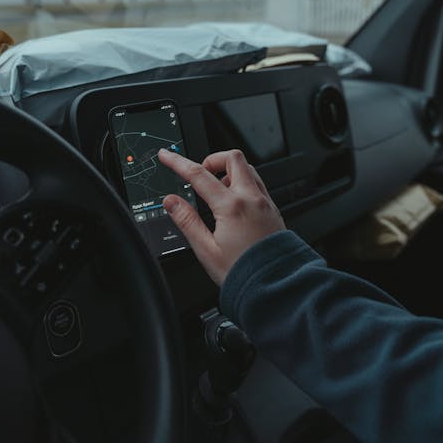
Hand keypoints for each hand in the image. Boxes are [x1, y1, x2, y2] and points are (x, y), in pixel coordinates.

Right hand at [158, 148, 285, 284]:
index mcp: (232, 207)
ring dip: (228, 171)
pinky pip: (256, 184)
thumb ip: (187, 221)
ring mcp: (265, 203)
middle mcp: (251, 199)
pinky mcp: (273, 210)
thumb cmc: (243, 273)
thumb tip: (171, 201)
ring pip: (247, 169)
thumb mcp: (206, 250)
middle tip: (199, 173)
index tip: (167, 156)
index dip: (178, 162)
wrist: (276, 286)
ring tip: (215, 191)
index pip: (198, 174)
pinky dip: (242, 183)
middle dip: (212, 160)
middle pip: (232, 158)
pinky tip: (233, 202)